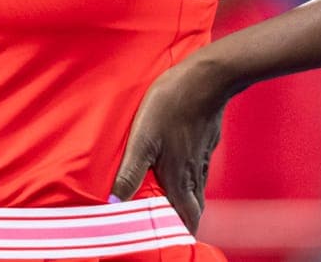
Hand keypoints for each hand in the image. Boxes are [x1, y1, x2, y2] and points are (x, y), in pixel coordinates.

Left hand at [111, 57, 229, 233]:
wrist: (206, 78)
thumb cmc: (170, 105)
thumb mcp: (142, 138)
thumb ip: (129, 172)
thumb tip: (114, 204)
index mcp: (179, 177)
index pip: (185, 216)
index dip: (181, 232)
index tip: (177, 242)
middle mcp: (194, 171)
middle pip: (194, 206)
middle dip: (186, 220)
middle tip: (176, 227)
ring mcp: (202, 154)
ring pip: (198, 186)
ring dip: (190, 199)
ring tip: (178, 204)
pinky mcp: (206, 138)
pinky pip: (200, 166)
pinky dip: (193, 176)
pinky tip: (185, 167)